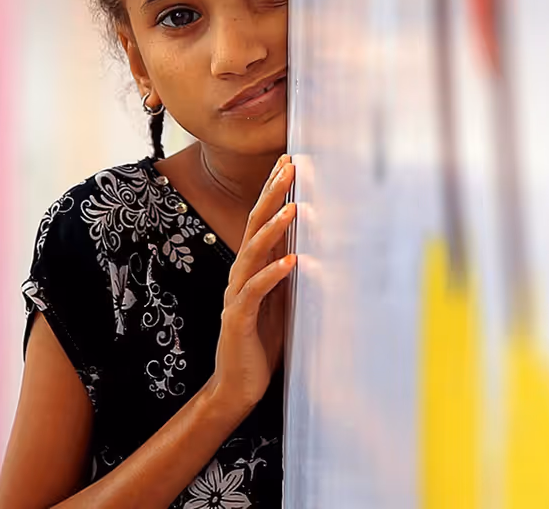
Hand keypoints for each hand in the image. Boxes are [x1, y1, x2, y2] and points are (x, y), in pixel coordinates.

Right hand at [206, 154, 297, 415]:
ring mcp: (236, 296)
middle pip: (254, 226)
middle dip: (272, 195)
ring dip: (274, 229)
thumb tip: (312, 243)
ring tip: (294, 208)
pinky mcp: (237, 320)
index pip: (261, 221)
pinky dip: (272, 276)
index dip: (273, 191)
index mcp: (252, 269)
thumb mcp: (283, 301)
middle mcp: (241, 276)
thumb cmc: (261, 343)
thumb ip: (290, 273)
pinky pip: (254, 293)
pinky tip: (291, 261)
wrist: (236, 386)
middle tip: (290, 166)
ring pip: (252, 254)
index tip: (289, 161)